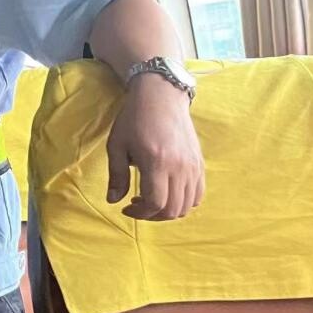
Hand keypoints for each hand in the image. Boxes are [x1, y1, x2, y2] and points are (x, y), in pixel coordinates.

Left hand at [106, 75, 204, 219]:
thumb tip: (113, 201)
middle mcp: (180, 167)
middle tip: (137, 206)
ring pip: (188, 205)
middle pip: (173, 209)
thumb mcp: (117, 145)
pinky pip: (198, 193)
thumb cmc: (134, 119)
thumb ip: (116, 175)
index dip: (140, 213)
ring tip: (151, 200)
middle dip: (153, 215)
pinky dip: (184, 201)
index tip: (126, 208)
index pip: (156, 203)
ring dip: (169, 211)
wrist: (161, 96)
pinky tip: (168, 193)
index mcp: (157, 162)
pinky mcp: (200, 163)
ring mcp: (193, 166)